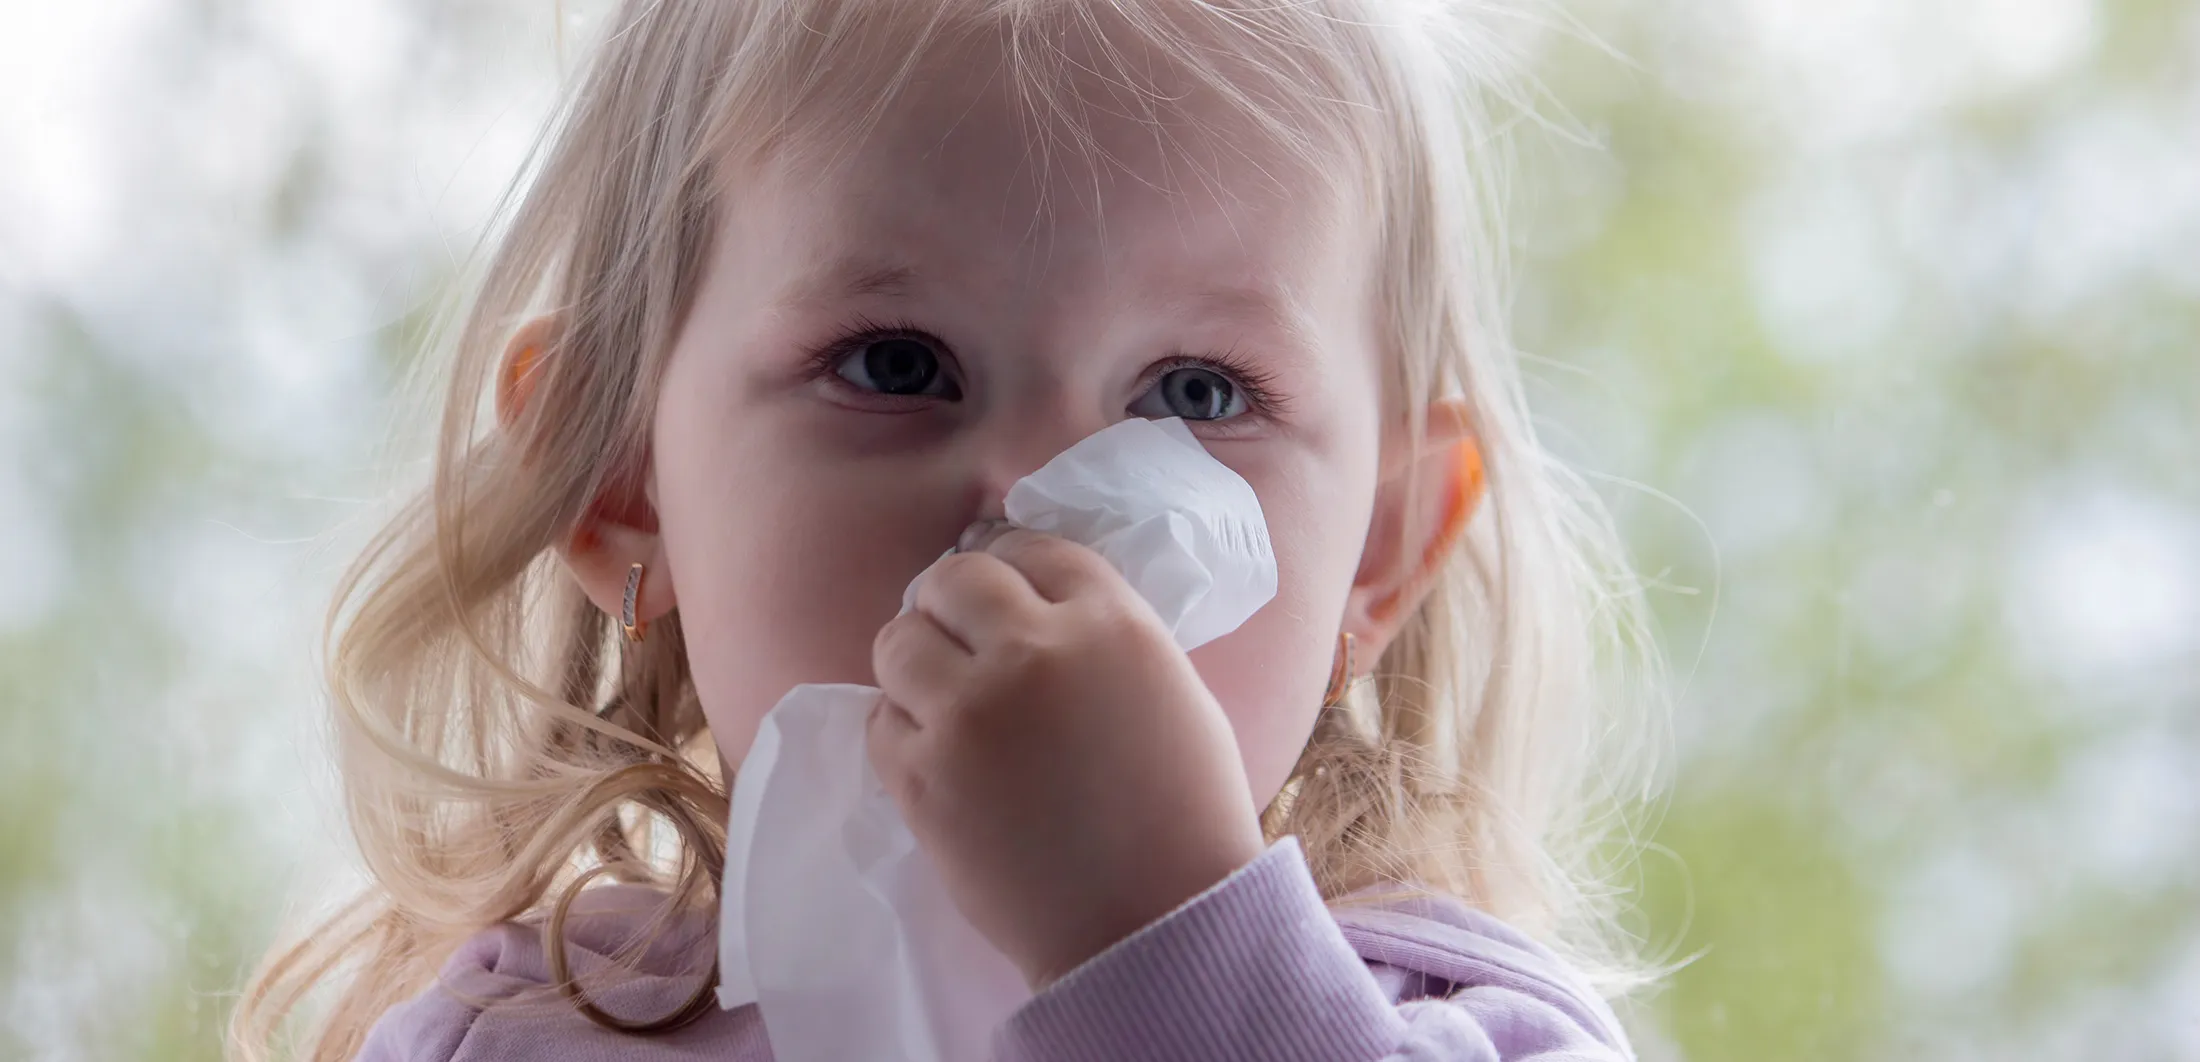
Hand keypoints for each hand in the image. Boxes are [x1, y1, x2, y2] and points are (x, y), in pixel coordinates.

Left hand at [864, 524, 1268, 987]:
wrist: (1153, 924)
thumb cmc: (1185, 812)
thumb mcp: (1172, 688)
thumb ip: (1104, 634)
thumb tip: (1035, 604)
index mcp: (1112, 622)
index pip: (1032, 550)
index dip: (1012, 569)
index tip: (1003, 597)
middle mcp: (1034, 652)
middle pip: (952, 579)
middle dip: (951, 604)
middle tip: (960, 643)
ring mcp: (969, 713)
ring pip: (899, 641)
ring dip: (916, 663)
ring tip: (944, 701)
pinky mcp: (921, 775)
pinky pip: (880, 719)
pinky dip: (901, 730)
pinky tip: (940, 757)